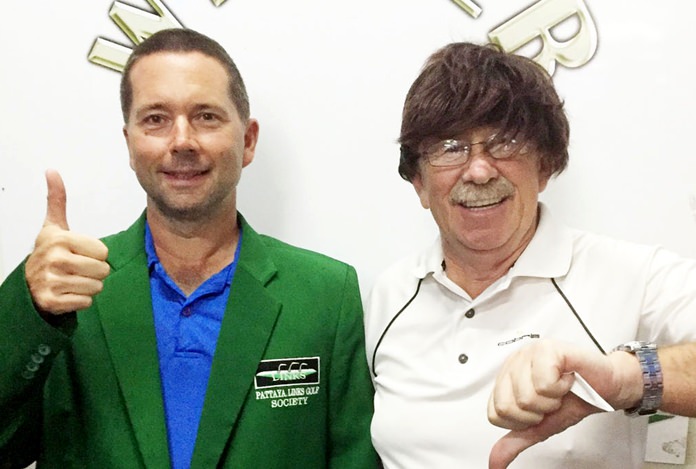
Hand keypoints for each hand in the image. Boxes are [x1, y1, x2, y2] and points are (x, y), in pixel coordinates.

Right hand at [25, 170, 109, 313]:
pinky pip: (86, 302)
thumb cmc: (49, 253)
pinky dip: (80, 301)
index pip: (103, 252)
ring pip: (96, 287)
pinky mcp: (51, 302)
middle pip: (102, 270)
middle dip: (94, 272)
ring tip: (72, 281)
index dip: (95, 255)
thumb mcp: (53, 227)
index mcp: (60, 239)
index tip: (78, 254)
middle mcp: (54, 259)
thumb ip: (57, 200)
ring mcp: (51, 282)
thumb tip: (51, 170)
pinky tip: (67, 294)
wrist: (28, 284)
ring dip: (88, 287)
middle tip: (77, 270)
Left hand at [486, 340, 640, 467]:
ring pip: (526, 397)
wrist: (606, 387)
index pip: (495, 413)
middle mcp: (514, 363)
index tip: (539, 411)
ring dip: (550, 401)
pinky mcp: (547, 349)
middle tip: (551, 401)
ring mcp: (528, 353)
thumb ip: (516, 440)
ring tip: (559, 390)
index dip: (522, 421)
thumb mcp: (541, 426)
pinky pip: (543, 383)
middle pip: (507, 406)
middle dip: (537, 413)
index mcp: (506, 378)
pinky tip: (566, 380)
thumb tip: (495, 463)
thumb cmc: (574, 399)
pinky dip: (561, 389)